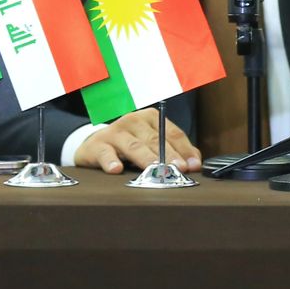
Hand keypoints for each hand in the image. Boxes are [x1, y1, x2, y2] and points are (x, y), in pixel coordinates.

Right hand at [73, 109, 202, 173]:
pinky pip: (105, 153)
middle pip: (156, 140)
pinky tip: (116, 169)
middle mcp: (134, 121)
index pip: (173, 133)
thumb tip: (195, 163)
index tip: (193, 166)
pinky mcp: (97, 145)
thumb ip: (173, 151)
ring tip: (154, 169)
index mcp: (152, 118)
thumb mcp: (152, 144)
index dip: (184, 150)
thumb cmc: (129, 145)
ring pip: (134, 145)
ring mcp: (115, 131)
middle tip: (178, 169)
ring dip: (146, 158)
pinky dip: (111, 160)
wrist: (94, 145)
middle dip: (169, 156)